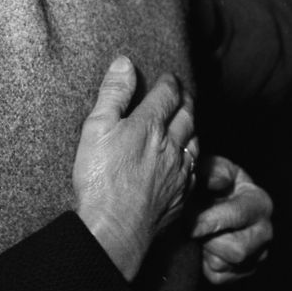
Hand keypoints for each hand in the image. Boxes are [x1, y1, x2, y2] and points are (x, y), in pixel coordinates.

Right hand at [73, 57, 196, 280]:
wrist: (115, 227)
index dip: (169, 82)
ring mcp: (179, 172)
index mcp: (149, 125)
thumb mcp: (96, 127)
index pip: (167, 94)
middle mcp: (171, 145)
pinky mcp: (181, 195)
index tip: (168, 77)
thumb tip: (124, 63)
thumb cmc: (100, 177)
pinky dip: (192, 157)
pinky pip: (195, 169)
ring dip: (193, 127)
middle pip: (187, 115)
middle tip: (183, 93)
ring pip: (195, 141)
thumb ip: (113, 93)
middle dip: (185, 100)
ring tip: (188, 121)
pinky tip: (187, 160)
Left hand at [189, 155, 271, 284]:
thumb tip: (220, 183)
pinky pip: (217, 277)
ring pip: (223, 264)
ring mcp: (257, 254)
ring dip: (204, 249)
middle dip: (207, 238)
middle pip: (236, 250)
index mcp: (259, 202)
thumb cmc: (207, 181)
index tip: (186, 218)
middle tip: (190, 225)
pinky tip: (202, 245)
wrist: (207, 199)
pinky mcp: (242, 271)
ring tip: (197, 233)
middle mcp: (265, 231)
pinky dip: (203, 263)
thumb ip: (212, 172)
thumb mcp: (209, 167)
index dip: (208, 219)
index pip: (237, 217)